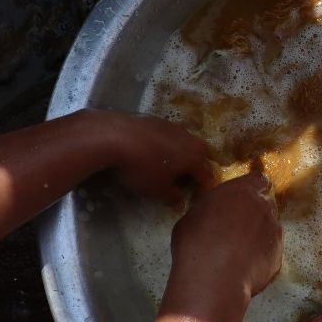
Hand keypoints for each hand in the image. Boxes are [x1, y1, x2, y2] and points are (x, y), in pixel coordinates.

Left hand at [94, 109, 215, 207]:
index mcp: (195, 157)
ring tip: (167, 167)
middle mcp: (189, 139)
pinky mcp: (155, 120)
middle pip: (199, 156)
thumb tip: (180, 201)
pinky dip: (165, 146)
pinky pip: (167, 136)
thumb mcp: (157, 191)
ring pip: (184, 144)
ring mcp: (172, 127)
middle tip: (184, 182)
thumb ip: (172, 197)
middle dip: (195, 169)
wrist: (114, 136)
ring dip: (180, 156)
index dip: (202, 190)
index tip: (194, 201)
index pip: (207, 176)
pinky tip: (151, 153)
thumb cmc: (142, 168)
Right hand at [170, 172, 282, 306]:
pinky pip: (271, 249)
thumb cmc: (195, 242)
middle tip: (236, 228)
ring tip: (239, 251)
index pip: (258, 180)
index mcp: (242, 191)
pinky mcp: (278, 254)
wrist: (214, 278)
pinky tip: (245, 264)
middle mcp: (264, 207)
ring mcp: (274, 231)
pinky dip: (261, 254)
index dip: (253, 188)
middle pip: (265, 205)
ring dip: (258, 234)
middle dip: (254, 213)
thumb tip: (213, 212)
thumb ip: (211, 207)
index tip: (245, 198)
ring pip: (269, 227)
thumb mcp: (193, 215)